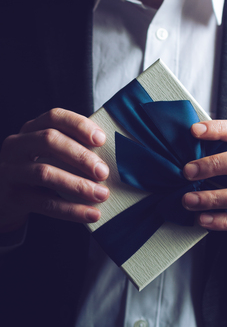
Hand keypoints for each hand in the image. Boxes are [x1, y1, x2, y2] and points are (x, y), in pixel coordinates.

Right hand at [0, 108, 109, 232]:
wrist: (2, 196)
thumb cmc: (35, 169)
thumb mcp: (46, 152)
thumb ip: (70, 147)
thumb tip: (110, 156)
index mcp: (31, 128)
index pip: (55, 117)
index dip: (79, 125)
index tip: (101, 139)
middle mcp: (18, 144)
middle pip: (49, 140)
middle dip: (80, 156)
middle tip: (103, 172)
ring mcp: (11, 169)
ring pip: (45, 173)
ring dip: (78, 184)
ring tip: (101, 194)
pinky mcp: (12, 196)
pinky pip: (44, 203)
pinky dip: (71, 209)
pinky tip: (90, 214)